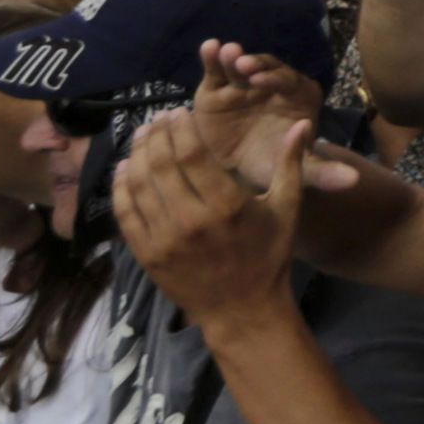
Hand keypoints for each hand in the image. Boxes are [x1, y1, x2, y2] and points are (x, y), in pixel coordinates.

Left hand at [103, 97, 299, 320]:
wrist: (242, 311)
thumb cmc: (268, 257)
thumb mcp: (286, 209)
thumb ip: (291, 164)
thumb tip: (302, 124)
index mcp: (227, 205)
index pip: (192, 153)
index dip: (179, 127)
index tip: (177, 112)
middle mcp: (192, 220)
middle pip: (162, 163)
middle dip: (155, 134)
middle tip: (155, 119)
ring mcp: (165, 239)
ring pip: (139, 184)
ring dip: (136, 154)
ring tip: (141, 136)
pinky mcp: (147, 255)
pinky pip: (126, 213)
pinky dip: (121, 187)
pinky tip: (125, 169)